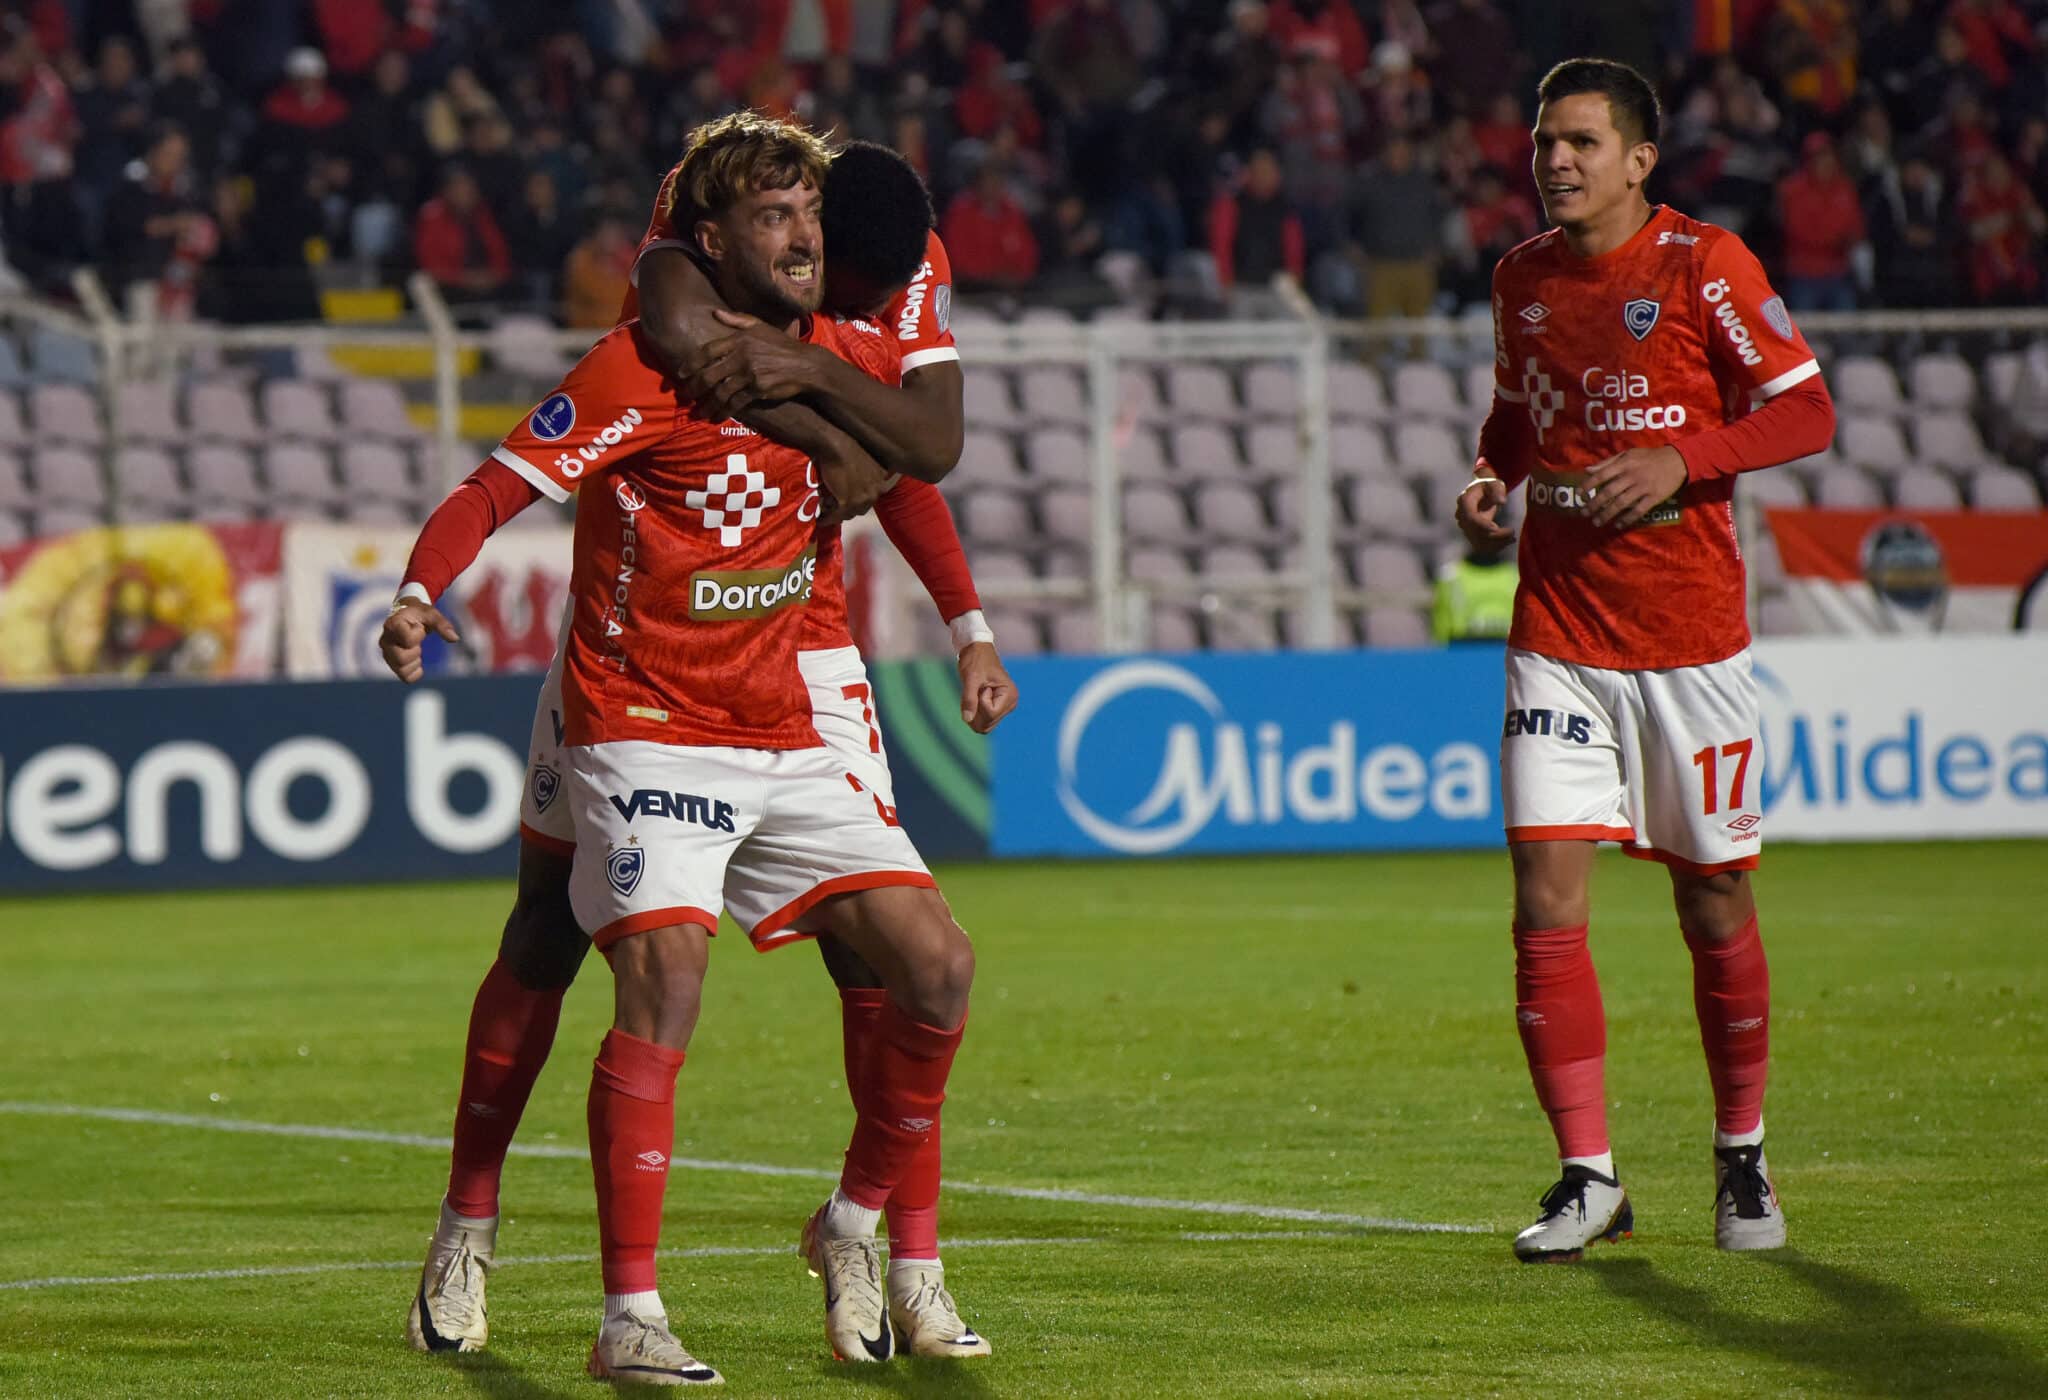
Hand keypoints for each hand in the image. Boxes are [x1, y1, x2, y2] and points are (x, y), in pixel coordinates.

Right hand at [379, 599, 459, 681]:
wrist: (408, 617)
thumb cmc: (419, 614)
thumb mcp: (431, 614)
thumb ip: (442, 625)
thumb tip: (455, 639)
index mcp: (392, 625)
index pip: (407, 640)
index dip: (418, 635)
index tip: (419, 628)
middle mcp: (385, 641)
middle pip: (401, 659)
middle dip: (416, 652)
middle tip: (418, 642)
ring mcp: (387, 654)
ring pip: (402, 670)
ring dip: (415, 662)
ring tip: (416, 649)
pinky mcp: (392, 664)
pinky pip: (406, 677)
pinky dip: (415, 672)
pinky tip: (416, 660)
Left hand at [683, 309, 820, 417]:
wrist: (805, 365)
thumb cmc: (781, 345)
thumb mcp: (760, 326)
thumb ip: (737, 320)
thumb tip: (715, 313)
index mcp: (739, 339)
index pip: (708, 351)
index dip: (691, 362)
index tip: (680, 373)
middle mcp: (741, 356)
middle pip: (709, 374)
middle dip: (694, 387)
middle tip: (685, 395)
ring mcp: (749, 374)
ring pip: (720, 392)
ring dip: (707, 404)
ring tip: (698, 412)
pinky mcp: (757, 389)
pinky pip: (735, 403)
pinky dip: (724, 411)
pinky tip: (716, 417)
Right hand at [814, 439, 889, 522]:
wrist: (833, 444)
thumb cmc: (844, 445)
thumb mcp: (862, 457)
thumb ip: (863, 471)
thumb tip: (851, 483)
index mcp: (882, 477)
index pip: (871, 495)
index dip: (858, 499)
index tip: (848, 501)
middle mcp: (877, 489)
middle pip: (863, 507)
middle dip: (850, 509)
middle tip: (837, 510)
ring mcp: (864, 497)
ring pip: (851, 513)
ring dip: (839, 515)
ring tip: (828, 515)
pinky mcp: (848, 502)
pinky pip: (838, 515)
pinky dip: (829, 519)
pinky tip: (821, 520)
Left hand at [957, 641, 1017, 733]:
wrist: (976, 650)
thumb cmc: (975, 660)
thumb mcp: (970, 678)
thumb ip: (969, 699)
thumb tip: (967, 719)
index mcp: (1010, 694)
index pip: (990, 714)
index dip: (979, 702)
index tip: (981, 685)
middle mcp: (1011, 703)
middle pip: (987, 724)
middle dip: (976, 710)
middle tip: (977, 690)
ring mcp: (1005, 707)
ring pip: (984, 726)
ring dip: (974, 712)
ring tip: (976, 693)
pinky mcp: (998, 708)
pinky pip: (983, 722)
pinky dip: (974, 713)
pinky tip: (975, 697)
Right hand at [1454, 475, 1514, 550]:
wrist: (1482, 492)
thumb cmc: (1489, 486)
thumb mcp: (1494, 483)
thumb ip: (1497, 490)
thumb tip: (1501, 501)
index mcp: (1464, 501)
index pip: (1470, 517)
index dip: (1481, 525)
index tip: (1496, 528)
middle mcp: (1461, 516)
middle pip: (1475, 531)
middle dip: (1494, 535)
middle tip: (1512, 532)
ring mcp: (1465, 527)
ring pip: (1477, 542)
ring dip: (1495, 544)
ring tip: (1512, 539)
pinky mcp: (1471, 534)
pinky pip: (1481, 545)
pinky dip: (1494, 546)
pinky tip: (1507, 541)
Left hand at [1583, 445, 1687, 528]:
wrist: (1678, 460)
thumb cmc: (1649, 457)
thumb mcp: (1628, 454)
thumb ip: (1608, 462)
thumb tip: (1588, 470)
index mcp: (1624, 464)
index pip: (1601, 475)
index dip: (1588, 486)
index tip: (1579, 495)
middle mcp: (1632, 476)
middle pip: (1609, 492)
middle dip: (1594, 504)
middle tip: (1584, 513)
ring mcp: (1643, 487)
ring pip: (1621, 503)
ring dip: (1607, 514)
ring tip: (1597, 522)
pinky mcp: (1654, 497)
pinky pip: (1638, 510)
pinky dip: (1627, 519)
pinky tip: (1618, 524)